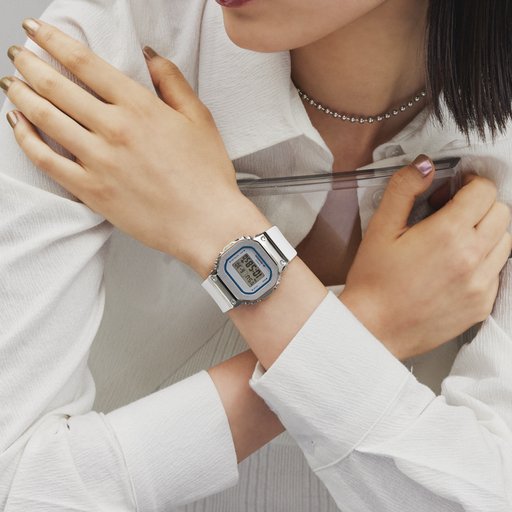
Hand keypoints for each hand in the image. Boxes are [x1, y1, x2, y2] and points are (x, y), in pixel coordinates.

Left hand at [2, 19, 267, 276]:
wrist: (207, 224)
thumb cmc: (206, 176)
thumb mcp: (199, 119)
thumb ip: (172, 82)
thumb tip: (150, 55)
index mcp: (140, 107)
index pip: (85, 63)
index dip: (54, 41)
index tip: (37, 29)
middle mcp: (114, 129)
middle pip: (57, 86)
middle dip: (29, 63)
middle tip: (16, 54)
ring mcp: (99, 161)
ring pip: (46, 119)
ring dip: (22, 95)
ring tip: (11, 84)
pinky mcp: (91, 191)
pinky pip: (47, 161)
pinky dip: (25, 139)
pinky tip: (17, 124)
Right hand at [340, 155, 511, 359]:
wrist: (374, 328)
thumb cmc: (374, 280)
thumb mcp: (380, 228)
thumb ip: (403, 189)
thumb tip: (424, 165)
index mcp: (448, 234)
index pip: (485, 191)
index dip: (470, 184)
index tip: (455, 190)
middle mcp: (473, 258)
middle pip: (502, 213)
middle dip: (482, 206)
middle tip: (454, 214)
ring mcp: (481, 285)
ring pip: (507, 242)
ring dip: (488, 232)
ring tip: (457, 241)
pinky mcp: (481, 306)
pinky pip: (498, 272)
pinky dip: (485, 262)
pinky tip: (456, 267)